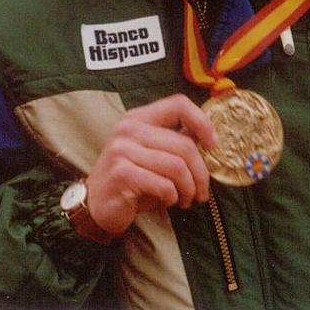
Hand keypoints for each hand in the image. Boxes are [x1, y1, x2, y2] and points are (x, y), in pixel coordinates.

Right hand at [85, 94, 218, 235]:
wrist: (96, 206)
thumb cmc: (131, 180)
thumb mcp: (153, 155)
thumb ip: (176, 141)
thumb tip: (209, 136)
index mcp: (139, 118)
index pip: (178, 104)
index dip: (202, 122)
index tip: (213, 144)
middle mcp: (129, 129)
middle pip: (184, 144)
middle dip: (200, 173)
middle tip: (202, 191)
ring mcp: (122, 150)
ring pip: (177, 166)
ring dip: (188, 188)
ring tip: (186, 199)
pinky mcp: (122, 173)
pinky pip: (164, 185)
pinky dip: (172, 197)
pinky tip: (167, 202)